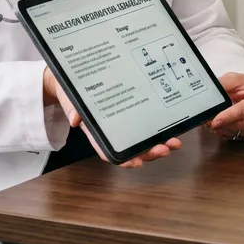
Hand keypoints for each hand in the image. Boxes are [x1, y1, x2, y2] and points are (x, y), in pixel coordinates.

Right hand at [43, 68, 179, 167]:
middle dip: (149, 152)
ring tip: (174, 142)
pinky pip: (145, 125)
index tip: (137, 162)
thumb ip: (72, 108)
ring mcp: (122, 123)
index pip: (110, 151)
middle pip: (131, 148)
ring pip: (142, 140)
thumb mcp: (69, 97)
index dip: (124, 160)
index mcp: (96, 132)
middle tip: (165, 149)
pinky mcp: (130, 113)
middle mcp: (111, 130)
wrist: (70, 80)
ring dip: (158, 144)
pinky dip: (158, 129)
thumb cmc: (70, 92)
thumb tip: (76, 119)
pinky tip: (171, 128)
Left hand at [206, 73, 243, 141]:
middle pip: (240, 124)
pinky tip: (222, 123)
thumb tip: (211, 92)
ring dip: (222, 128)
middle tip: (208, 119)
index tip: (216, 121)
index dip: (229, 116)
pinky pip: (236, 136)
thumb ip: (224, 84)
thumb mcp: (235, 79)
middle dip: (222, 123)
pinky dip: (225, 131)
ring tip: (213, 119)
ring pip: (236, 132)